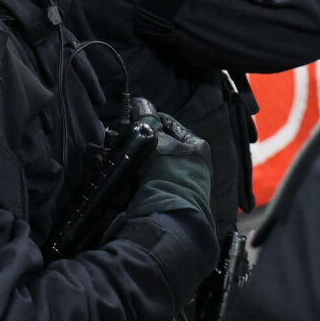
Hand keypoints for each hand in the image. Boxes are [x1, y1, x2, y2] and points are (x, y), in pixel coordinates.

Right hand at [121, 108, 214, 234]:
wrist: (168, 218)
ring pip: (153, 163)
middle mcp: (193, 164)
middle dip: (142, 142)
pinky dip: (138, 177)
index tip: (134, 120)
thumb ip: (148, 119)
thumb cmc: (167, 175)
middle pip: (161, 145)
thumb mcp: (156, 141)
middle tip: (124, 139)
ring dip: (138, 160)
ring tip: (122, 157)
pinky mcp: (169, 199)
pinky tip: (126, 176)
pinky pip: (150, 181)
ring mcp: (182, 183)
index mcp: (197, 147)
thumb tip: (140, 102)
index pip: (170, 124)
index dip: (151, 120)